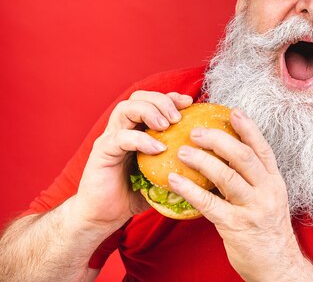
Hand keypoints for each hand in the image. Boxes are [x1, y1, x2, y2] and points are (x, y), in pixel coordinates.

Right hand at [73, 91, 192, 233]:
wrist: (102, 217)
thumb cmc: (132, 195)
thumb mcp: (161, 174)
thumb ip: (178, 163)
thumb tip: (209, 161)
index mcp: (135, 129)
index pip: (152, 101)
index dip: (171, 97)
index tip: (190, 102)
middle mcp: (121, 129)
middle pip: (138, 97)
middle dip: (161, 101)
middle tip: (178, 116)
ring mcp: (110, 139)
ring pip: (126, 108)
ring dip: (150, 112)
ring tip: (168, 125)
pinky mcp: (102, 152)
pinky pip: (120, 138)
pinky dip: (141, 139)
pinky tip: (158, 148)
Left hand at [167, 109, 310, 281]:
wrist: (277, 266)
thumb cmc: (267, 231)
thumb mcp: (268, 200)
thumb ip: (252, 181)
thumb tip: (225, 159)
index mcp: (275, 182)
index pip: (262, 149)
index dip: (249, 128)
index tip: (233, 111)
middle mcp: (267, 191)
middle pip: (244, 157)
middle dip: (219, 140)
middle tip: (197, 130)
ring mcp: (253, 208)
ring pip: (227, 176)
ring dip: (202, 160)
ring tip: (182, 151)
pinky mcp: (237, 226)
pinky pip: (210, 204)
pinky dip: (190, 189)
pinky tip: (175, 180)